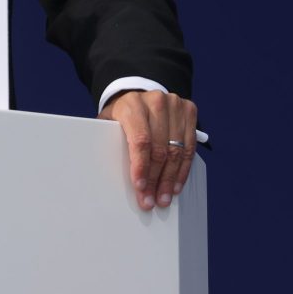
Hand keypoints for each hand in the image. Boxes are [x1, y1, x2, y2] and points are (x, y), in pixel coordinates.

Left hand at [98, 89, 197, 210]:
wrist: (139, 94)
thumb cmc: (122, 114)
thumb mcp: (109, 121)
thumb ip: (107, 140)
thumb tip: (103, 173)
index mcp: (132, 104)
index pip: (140, 140)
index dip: (141, 166)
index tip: (140, 187)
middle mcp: (155, 102)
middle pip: (159, 149)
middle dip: (155, 179)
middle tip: (151, 199)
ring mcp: (175, 105)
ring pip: (176, 151)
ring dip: (170, 179)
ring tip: (164, 197)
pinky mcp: (189, 111)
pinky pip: (189, 147)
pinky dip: (183, 169)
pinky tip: (176, 184)